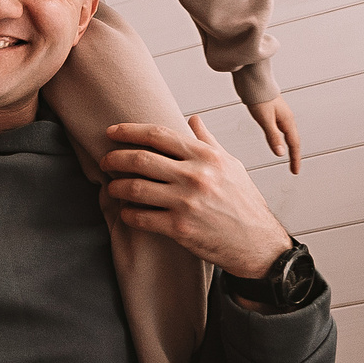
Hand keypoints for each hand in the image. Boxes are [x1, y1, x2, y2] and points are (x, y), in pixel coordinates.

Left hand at [101, 116, 290, 279]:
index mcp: (206, 156)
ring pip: (135, 188)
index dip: (130, 130)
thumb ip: (208, 142)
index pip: (159, 135)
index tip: (112, 132)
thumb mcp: (231, 165)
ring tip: (112, 186)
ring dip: (116, 186)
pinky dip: (127, 213)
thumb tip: (193, 119)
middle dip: (115, 158)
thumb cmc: (244, 202)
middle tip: (106, 160)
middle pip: (141, 159)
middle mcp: (195, 176)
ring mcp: (186, 202)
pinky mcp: (180, 228)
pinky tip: (126, 211)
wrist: (257, 243)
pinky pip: (141, 217)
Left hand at [248, 97, 302, 173]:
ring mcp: (281, 116)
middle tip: (294, 168)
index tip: (295, 171)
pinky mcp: (274, 113)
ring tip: (290, 157)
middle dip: (295, 155)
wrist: (254, 81)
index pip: (294, 145)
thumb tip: (281, 153)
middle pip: (294, 140)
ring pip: (289, 135)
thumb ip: (273, 137)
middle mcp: (287, 118)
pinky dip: (283, 139)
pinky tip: (278, 140)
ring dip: (290, 147)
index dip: (295, 159)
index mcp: (287, 121)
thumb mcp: (265, 119)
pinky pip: (282, 130)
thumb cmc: (259, 97)